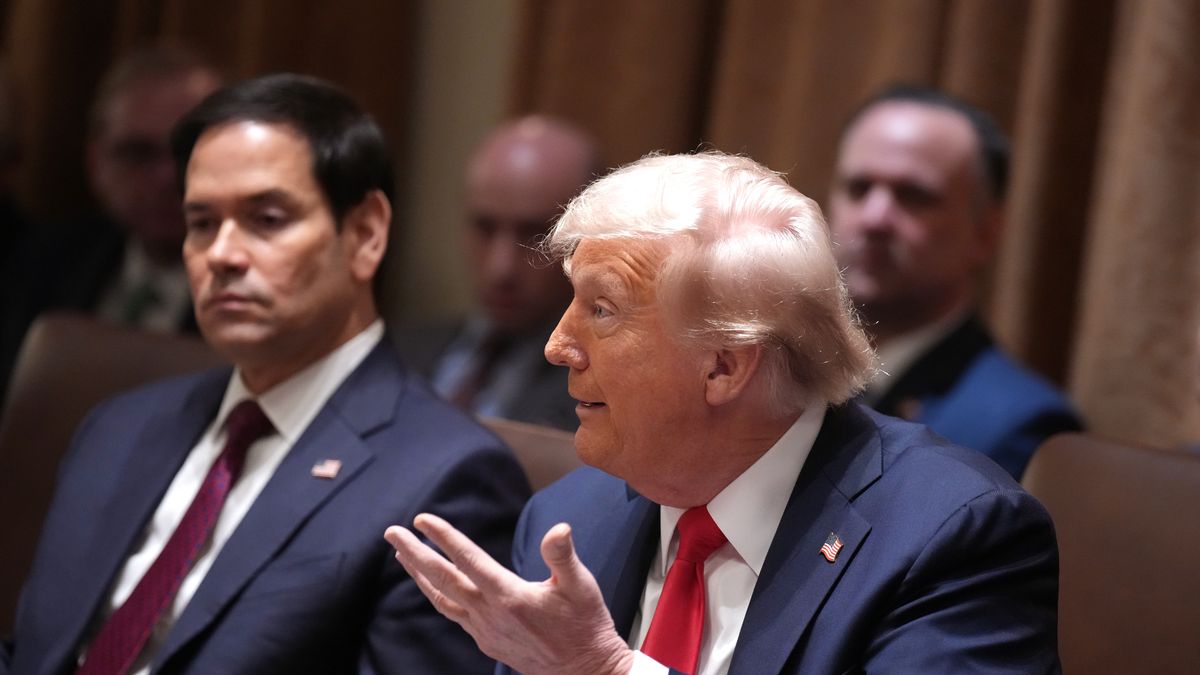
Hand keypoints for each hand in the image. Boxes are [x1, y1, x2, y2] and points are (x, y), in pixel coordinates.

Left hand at [385, 514, 634, 674]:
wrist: (583, 672)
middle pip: (443, 579)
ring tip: (401, 554)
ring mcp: (485, 629)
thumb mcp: (581, 586)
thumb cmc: (585, 626)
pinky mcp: (486, 640)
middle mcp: (490, 613)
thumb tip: (559, 528)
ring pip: (442, 598)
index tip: (423, 519)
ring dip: (419, 575)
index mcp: (509, 596)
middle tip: (392, 531)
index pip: (468, 559)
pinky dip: (437, 595)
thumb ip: (563, 556)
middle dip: (415, 553)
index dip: (444, 537)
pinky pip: (453, 613)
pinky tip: (433, 585)